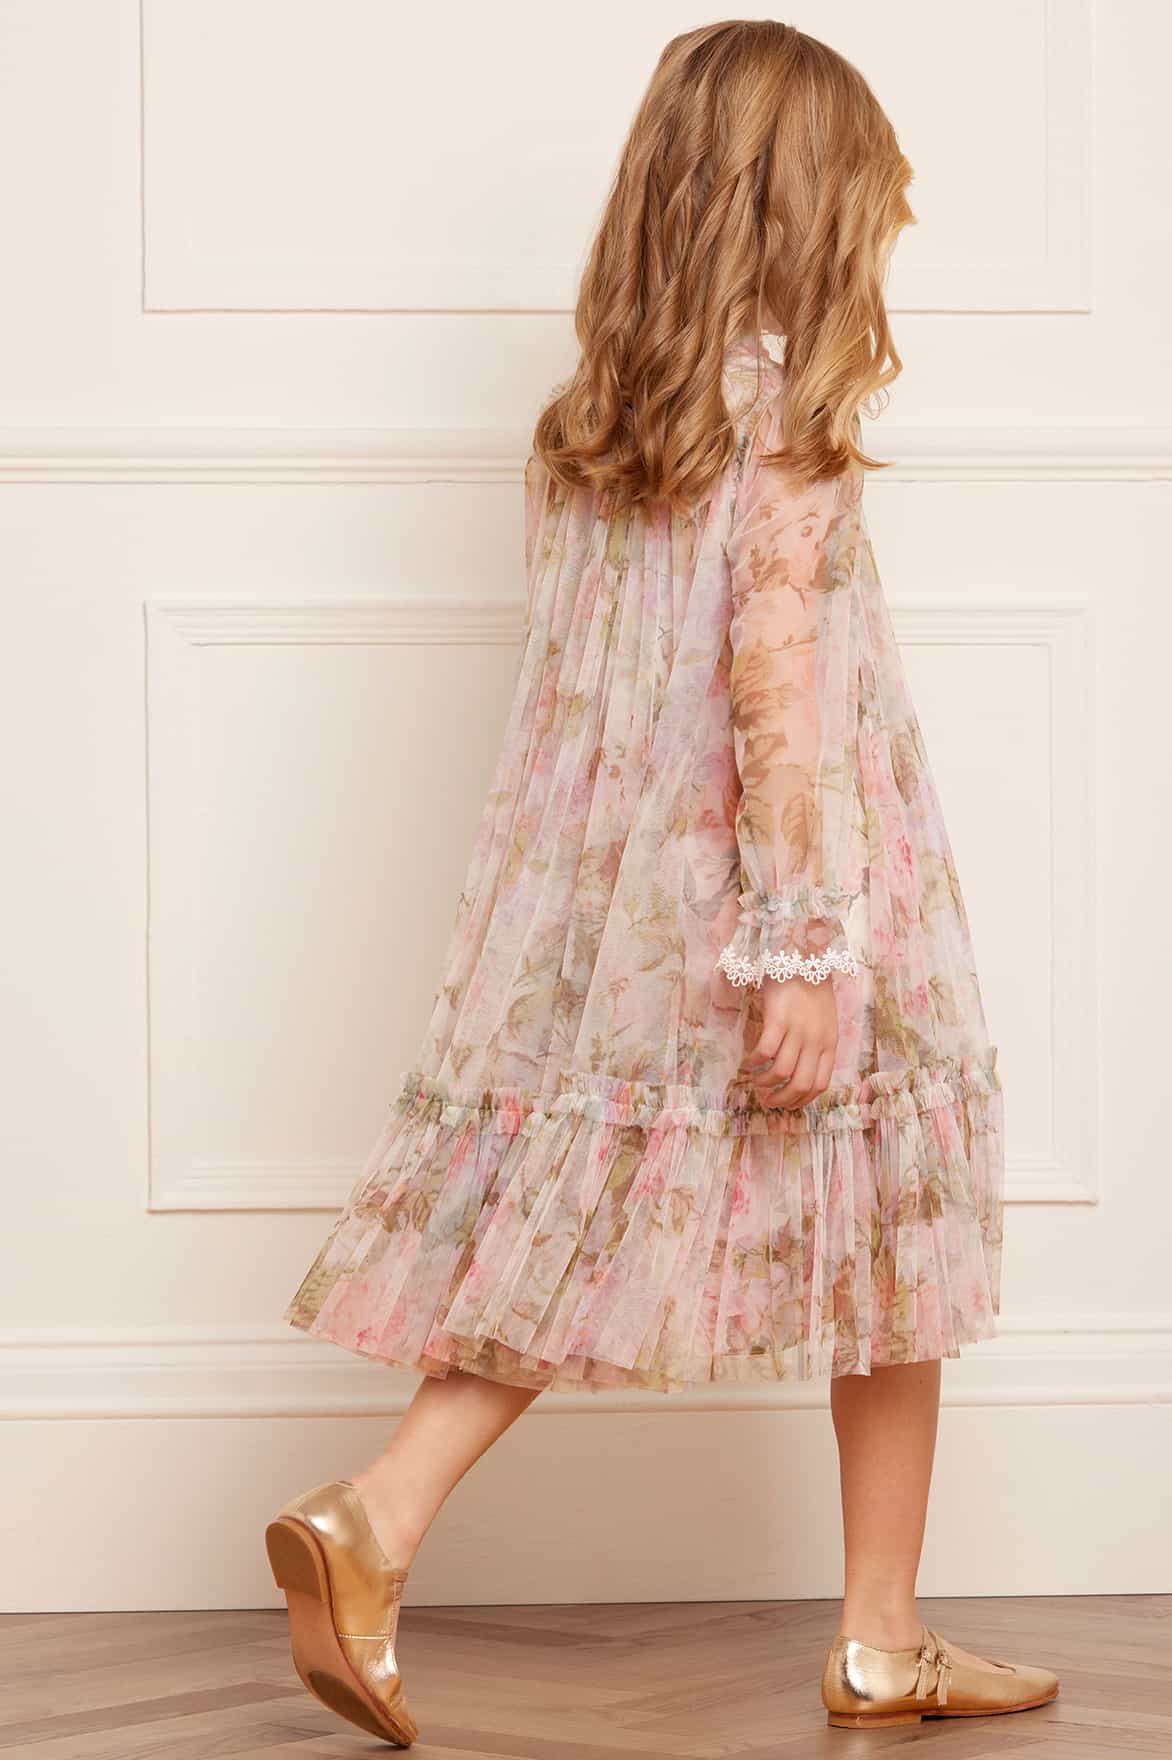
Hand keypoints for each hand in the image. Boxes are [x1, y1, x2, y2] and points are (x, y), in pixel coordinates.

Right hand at [740, 975, 837, 1109]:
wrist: (803, 959)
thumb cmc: (812, 990)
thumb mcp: (824, 1022)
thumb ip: (817, 1045)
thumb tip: (801, 1072)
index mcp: (829, 1044)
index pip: (819, 1084)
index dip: (802, 1100)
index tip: (787, 1103)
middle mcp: (815, 1040)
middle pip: (800, 1084)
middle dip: (782, 1099)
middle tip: (767, 1101)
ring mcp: (798, 1030)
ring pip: (781, 1072)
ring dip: (765, 1082)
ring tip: (755, 1081)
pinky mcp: (779, 1019)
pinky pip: (765, 1051)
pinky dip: (754, 1062)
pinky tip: (747, 1062)